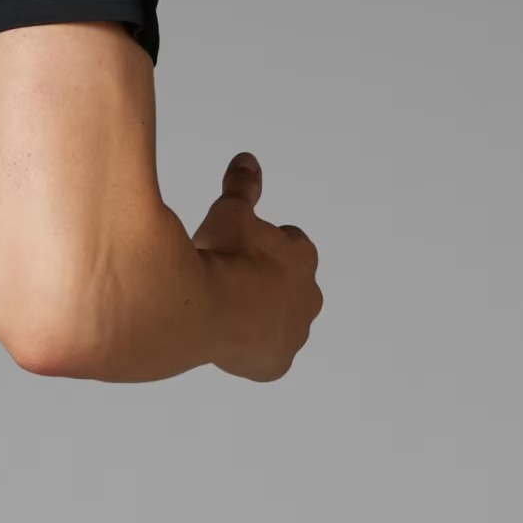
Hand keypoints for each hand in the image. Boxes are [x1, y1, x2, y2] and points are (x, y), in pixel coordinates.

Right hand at [191, 152, 321, 381]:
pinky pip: (265, 356)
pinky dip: (250, 349)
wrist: (213, 309)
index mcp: (301, 257)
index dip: (266, 244)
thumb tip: (248, 159)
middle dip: (266, 282)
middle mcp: (308, 296)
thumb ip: (242, 187)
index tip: (245, 246)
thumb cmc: (225, 258)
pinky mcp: (277, 363)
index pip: (292, 245)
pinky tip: (226, 341)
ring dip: (259, 316)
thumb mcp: (230, 213)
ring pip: (279, 322)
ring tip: (225, 310)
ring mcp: (294, 333)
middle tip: (232, 277)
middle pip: (291, 286)